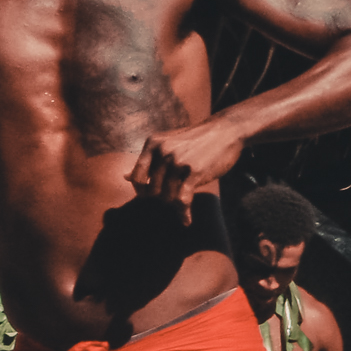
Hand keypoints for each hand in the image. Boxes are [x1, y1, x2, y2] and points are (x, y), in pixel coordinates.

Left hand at [128, 120, 245, 223]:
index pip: (136, 177)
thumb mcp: (168, 143)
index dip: (140, 190)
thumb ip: (148, 160)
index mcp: (153, 144)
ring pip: (166, 196)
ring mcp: (178, 161)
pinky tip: (186, 220)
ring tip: (182, 202)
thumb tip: (124, 177)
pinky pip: (182, 200)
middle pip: (151, 190)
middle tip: (172, 195)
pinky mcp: (194, 172)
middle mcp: (163, 152)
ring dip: (174, 204)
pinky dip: (184, 213)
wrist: (226, 130)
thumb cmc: (196, 140)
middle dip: (160, 196)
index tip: (148, 195)